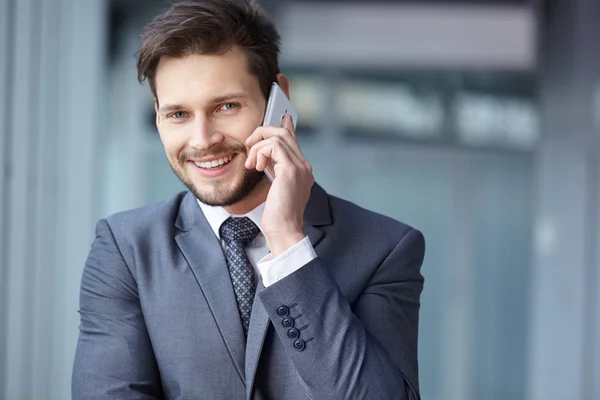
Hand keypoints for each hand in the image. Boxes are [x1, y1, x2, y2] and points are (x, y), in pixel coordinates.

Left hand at [245, 115, 313, 255]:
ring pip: (278, 137)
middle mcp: (304, 166)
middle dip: (263, 133)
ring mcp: (300, 167)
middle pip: (285, 134)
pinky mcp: (292, 170)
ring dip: (259, 145)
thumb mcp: (275, 188)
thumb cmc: (277, 215)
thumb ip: (273, 170)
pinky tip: (256, 166)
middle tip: (249, 143)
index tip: (281, 118)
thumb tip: (263, 157)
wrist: (284, 230)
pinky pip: (274, 146)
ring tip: (251, 161)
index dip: (284, 127)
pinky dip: (260, 152)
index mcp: (302, 170)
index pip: (293, 141)